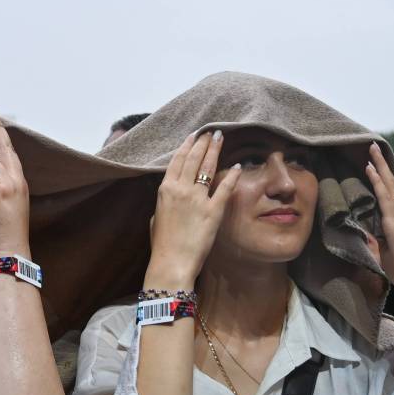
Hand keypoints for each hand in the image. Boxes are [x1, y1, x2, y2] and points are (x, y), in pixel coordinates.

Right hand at [144, 131, 239, 288]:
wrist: (171, 262)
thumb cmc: (162, 244)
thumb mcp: (156, 217)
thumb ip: (165, 202)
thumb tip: (172, 194)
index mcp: (165, 189)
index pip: (178, 160)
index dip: (188, 145)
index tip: (195, 135)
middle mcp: (181, 189)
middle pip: (194, 158)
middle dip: (204, 142)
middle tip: (212, 132)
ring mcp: (197, 199)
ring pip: (208, 167)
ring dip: (215, 151)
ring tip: (221, 139)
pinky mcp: (213, 211)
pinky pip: (225, 188)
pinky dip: (231, 176)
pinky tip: (237, 166)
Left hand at [365, 143, 393, 298]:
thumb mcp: (383, 250)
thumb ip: (374, 239)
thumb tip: (362, 234)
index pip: (388, 193)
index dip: (381, 177)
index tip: (373, 162)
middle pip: (389, 183)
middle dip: (381, 164)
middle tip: (371, 146)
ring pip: (387, 185)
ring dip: (379, 166)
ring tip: (371, 149)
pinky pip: (384, 197)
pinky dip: (377, 181)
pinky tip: (370, 168)